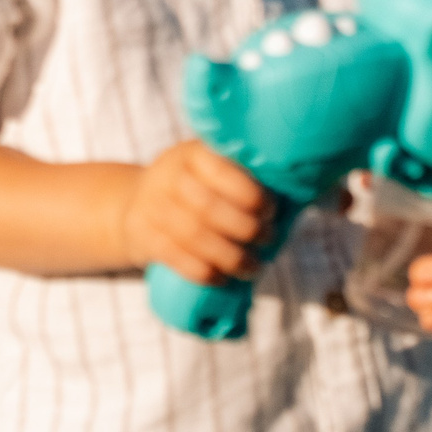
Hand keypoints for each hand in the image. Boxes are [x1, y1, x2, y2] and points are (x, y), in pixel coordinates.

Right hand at [117, 140, 274, 284]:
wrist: (136, 204)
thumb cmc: (193, 189)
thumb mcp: (208, 170)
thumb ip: (241, 177)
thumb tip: (294, 199)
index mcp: (190, 154)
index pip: (219, 169)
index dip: (249, 193)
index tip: (270, 210)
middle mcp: (166, 175)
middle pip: (208, 207)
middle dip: (246, 228)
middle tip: (268, 239)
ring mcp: (151, 206)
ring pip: (194, 235)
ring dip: (230, 257)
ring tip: (253, 267)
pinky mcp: (142, 235)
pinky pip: (176, 257)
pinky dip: (204, 272)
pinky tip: (223, 278)